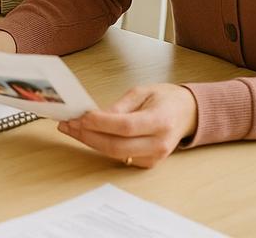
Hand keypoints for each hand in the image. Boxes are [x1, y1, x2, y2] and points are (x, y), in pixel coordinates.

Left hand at [57, 83, 198, 168]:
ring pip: (115, 154)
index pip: (125, 126)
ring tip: (72, 129)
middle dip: (88, 136)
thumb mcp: (142, 92)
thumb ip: (119, 106)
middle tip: (68, 124)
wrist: (187, 114)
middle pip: (117, 145)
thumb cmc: (165, 99)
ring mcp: (155, 156)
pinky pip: (120, 157)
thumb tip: (95, 117)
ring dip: (90, 142)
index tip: (80, 116)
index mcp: (160, 121)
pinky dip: (102, 147)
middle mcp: (159, 143)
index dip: (100, 123)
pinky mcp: (149, 163)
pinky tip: (88, 136)